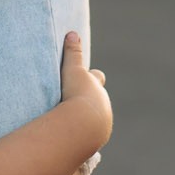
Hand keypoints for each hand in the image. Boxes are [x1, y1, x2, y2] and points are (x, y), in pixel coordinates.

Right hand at [58, 31, 112, 147]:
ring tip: (73, 123)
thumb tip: (72, 33)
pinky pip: (90, 136)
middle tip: (79, 101)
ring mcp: (101, 123)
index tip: (86, 76)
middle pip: (99, 99)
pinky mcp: (95, 140)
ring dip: (87, 119)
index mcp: (95, 87)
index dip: (91, 76)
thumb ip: (72, 53)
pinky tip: (72, 139)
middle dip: (91, 99)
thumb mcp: (73, 71)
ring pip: (97, 118)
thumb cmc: (77, 94)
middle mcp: (102, 105)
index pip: (96, 77)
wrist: (85, 124)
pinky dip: (83, 135)